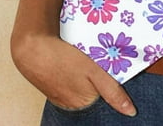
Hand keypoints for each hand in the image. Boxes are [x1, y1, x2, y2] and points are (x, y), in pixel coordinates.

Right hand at [11, 33, 135, 115]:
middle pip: (96, 94)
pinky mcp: (54, 88)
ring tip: (86, 61)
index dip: (115, 87)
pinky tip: (74, 63)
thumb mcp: (93, 71)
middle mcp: (73, 105)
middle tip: (99, 62)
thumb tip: (131, 112)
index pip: (107, 99)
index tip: (117, 73)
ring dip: (88, 78)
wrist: (31, 49)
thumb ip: (112, 90)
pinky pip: (72, 84)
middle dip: (101, 81)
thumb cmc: (63, 59)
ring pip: (84, 88)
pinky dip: (76, 76)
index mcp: (85, 103)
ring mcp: (62, 98)